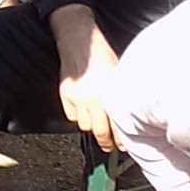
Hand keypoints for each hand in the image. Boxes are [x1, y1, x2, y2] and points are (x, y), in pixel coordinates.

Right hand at [51, 7, 121, 150]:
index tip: (121, 147)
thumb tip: (125, 113)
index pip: (114, 126)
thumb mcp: (118, 76)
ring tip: (97, 126)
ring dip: (91, 126)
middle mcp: (91, 100)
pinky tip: (83, 112)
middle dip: (104, 141)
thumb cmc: (103, 55)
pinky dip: (77, 116)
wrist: (80, 43)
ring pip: (83, 124)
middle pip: (97, 130)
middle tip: (109, 147)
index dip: (119, 140)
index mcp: (107, 96)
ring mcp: (76, 98)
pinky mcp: (64, 95)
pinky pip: (71, 115)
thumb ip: (118, 97)